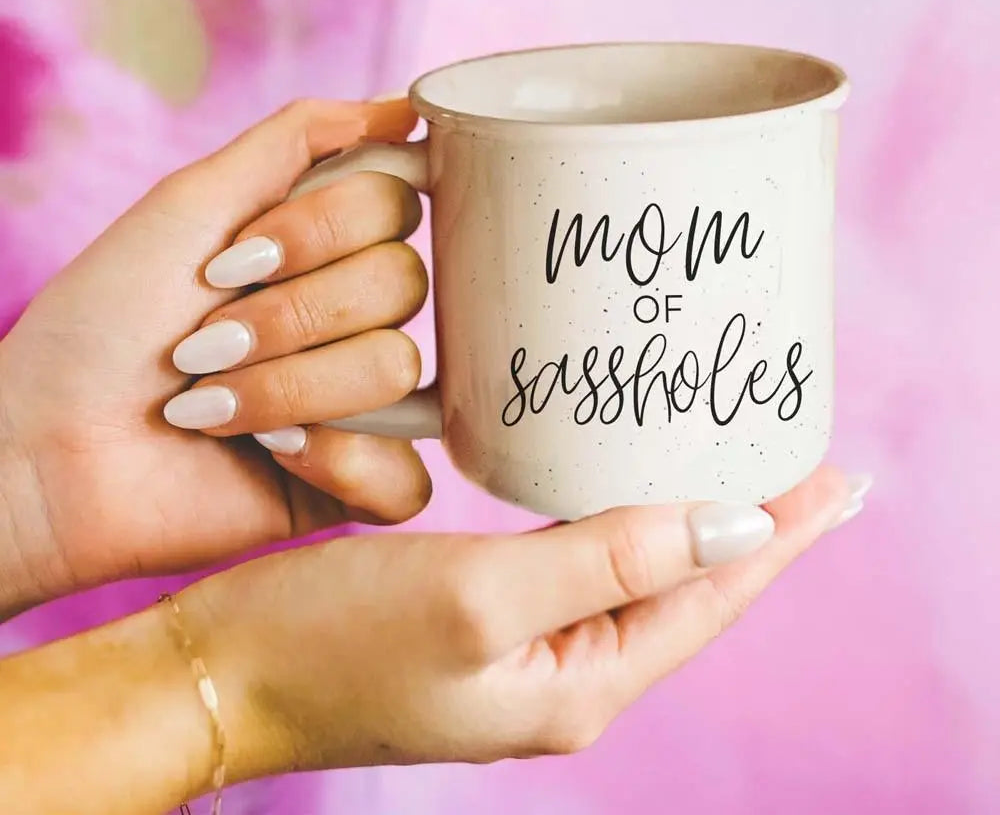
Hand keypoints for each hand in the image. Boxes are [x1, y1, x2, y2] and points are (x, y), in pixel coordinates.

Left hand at [0, 98, 431, 615]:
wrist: (47, 452)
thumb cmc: (104, 323)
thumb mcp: (192, 202)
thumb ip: (296, 140)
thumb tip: (405, 108)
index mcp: (324, 251)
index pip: (396, 206)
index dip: (319, 231)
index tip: (231, 259)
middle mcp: (353, 319)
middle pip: (404, 283)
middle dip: (290, 313)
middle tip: (204, 344)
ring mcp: (362, 403)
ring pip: (396, 369)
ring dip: (288, 387)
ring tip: (210, 407)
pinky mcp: (357, 482)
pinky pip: (408, 474)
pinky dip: (340, 463)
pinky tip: (277, 460)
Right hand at [184, 466, 861, 783]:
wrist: (220, 675)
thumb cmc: (332, 641)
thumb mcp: (478, 596)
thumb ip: (606, 560)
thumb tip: (732, 531)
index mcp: (578, 682)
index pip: (710, 598)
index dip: (777, 537)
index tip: (834, 477)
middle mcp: (563, 675)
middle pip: (683, 589)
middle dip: (745, 527)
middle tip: (792, 458)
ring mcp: (521, 651)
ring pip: (633, 575)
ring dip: (683, 520)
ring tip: (723, 466)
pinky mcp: (481, 621)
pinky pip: (578, 567)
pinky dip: (615, 522)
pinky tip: (616, 491)